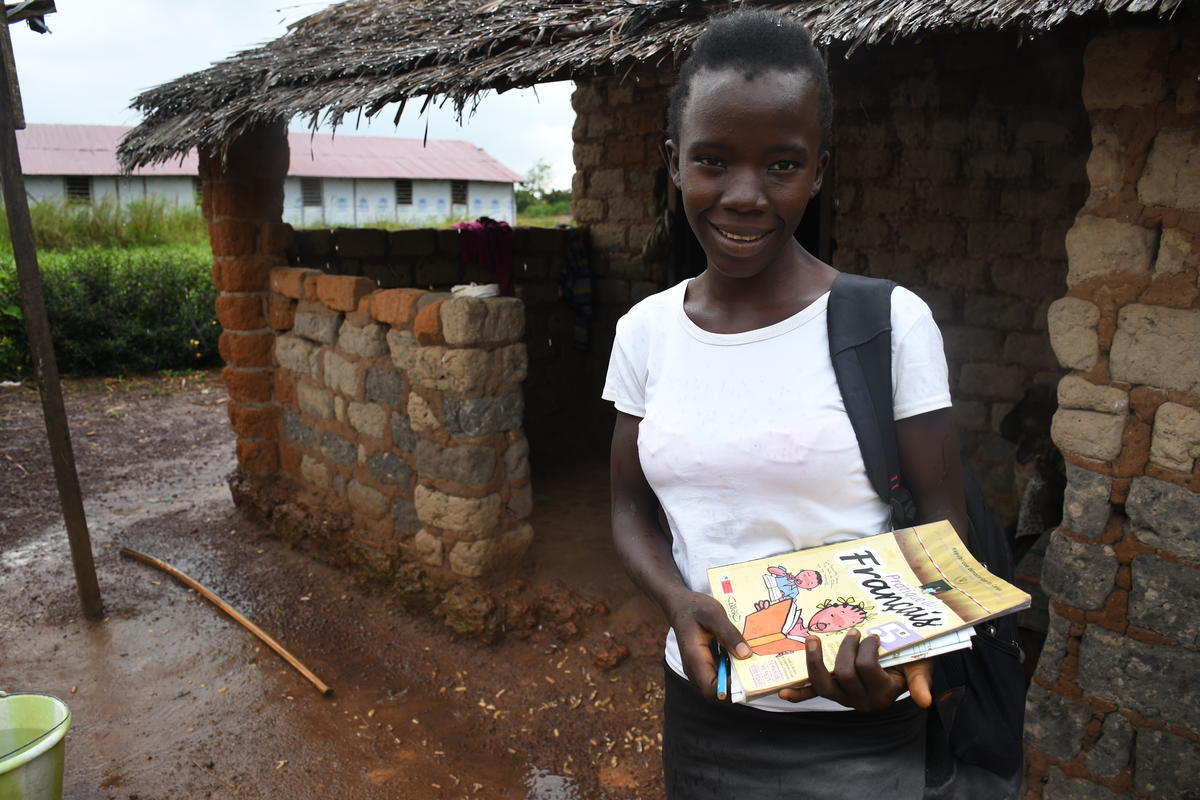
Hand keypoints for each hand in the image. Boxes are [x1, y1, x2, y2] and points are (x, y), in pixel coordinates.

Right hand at [665, 587, 751, 699]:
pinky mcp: (707, 663)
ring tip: (757, 661)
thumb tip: (746, 654)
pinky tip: (746, 653)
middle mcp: (696, 669)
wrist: (680, 604)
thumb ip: (729, 633)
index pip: (712, 690)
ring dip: (740, 675)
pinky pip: (723, 671)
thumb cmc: (695, 607)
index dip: (731, 689)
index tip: (749, 676)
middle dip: (741, 684)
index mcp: (695, 659)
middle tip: (761, 669)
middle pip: (720, 690)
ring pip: (723, 681)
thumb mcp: (713, 614)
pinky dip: (735, 666)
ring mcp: (701, 668)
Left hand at [776, 631, 933, 710]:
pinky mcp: (833, 691)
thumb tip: (925, 702)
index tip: (874, 635)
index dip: (868, 649)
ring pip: (824, 685)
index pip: (868, 669)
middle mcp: (862, 701)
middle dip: (846, 649)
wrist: (905, 663)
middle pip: (845, 675)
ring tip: (812, 640)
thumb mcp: (921, 668)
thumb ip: (921, 682)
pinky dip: (799, 693)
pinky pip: (813, 694)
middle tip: (853, 631)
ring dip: (815, 662)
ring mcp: (845, 698)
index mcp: (883, 694)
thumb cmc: (912, 661)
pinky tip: (783, 692)